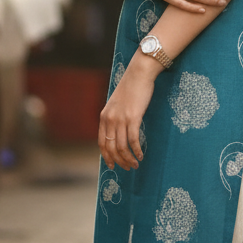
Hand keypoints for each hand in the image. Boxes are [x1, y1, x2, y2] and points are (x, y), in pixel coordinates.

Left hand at [98, 54, 157, 170]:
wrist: (139, 73)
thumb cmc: (131, 88)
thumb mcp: (117, 103)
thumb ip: (115, 117)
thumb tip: (118, 131)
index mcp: (104, 116)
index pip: (102, 142)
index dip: (106, 156)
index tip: (113, 165)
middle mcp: (110, 119)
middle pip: (111, 147)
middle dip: (119, 161)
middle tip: (127, 168)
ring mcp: (121, 119)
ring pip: (122, 146)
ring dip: (128, 159)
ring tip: (135, 164)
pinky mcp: (133, 117)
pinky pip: (133, 139)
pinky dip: (136, 150)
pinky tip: (141, 155)